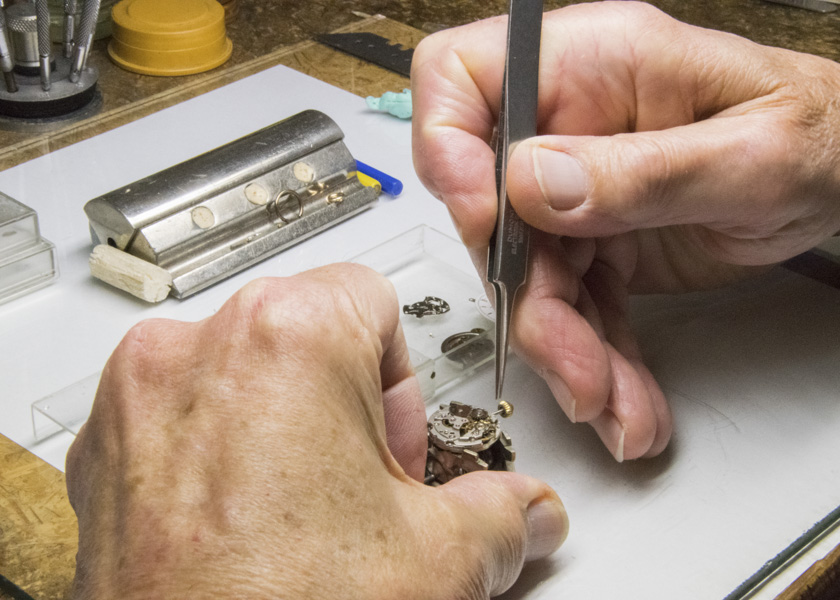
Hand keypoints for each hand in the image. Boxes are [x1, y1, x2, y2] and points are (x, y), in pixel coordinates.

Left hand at [65, 264, 567, 598]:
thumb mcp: (435, 561)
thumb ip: (499, 512)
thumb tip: (525, 510)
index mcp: (285, 336)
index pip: (370, 297)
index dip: (401, 377)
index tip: (396, 442)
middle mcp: (193, 349)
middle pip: (303, 333)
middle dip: (346, 406)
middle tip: (362, 489)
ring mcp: (135, 402)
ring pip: (239, 372)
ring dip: (282, 429)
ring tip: (304, 518)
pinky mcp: (102, 455)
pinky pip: (180, 420)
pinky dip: (219, 457)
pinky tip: (250, 531)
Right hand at [411, 1, 839, 459]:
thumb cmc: (821, 134)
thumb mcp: (749, 154)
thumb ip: (640, 171)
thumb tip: (530, 184)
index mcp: (596, 65)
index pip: (465, 78)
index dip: (449, 147)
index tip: (487, 221)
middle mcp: (571, 124)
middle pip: (494, 211)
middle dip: (531, 301)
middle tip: (575, 368)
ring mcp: (581, 186)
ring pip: (533, 277)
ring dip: (566, 351)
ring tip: (614, 405)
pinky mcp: (599, 240)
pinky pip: (577, 305)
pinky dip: (596, 358)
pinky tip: (624, 399)